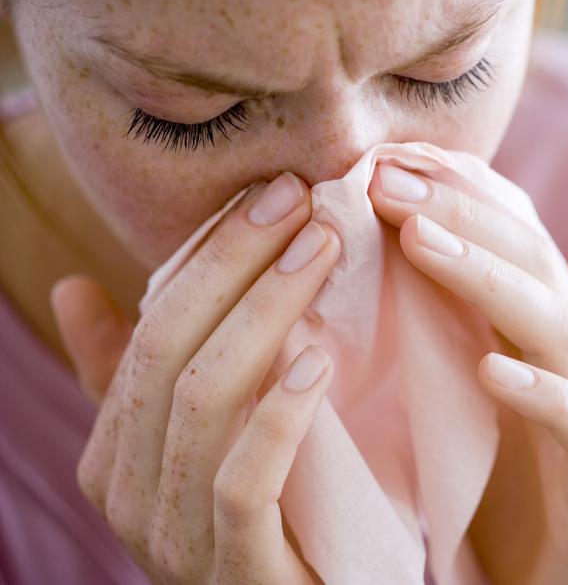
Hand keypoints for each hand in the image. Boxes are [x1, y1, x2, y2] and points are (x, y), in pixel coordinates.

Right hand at [50, 172, 341, 583]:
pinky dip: (278, 416)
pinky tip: (320, 362)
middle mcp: (130, 493)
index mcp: (115, 453)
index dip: (211, 255)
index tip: (276, 194)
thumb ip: (136, 374)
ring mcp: (175, 538)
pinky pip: (242, 483)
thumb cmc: (261, 517)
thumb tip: (73, 289)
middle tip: (301, 201)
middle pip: (171, 351)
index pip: (152, 330)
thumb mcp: (195, 438)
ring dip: (264, 314)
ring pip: (204, 403)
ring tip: (321, 252)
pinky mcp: (238, 572)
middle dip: (236, 265)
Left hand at [369, 163, 567, 584]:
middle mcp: (566, 347)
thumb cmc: (491, 476)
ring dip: (487, 274)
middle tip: (382, 176)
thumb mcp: (451, 385)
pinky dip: (540, 391)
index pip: (501, 230)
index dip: (447, 186)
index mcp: (529, 322)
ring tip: (418, 236)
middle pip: (526, 255)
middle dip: (457, 208)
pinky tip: (490, 369)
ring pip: (553, 321)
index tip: (376, 156)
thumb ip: (423, 324)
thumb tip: (346, 261)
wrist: (557, 571)